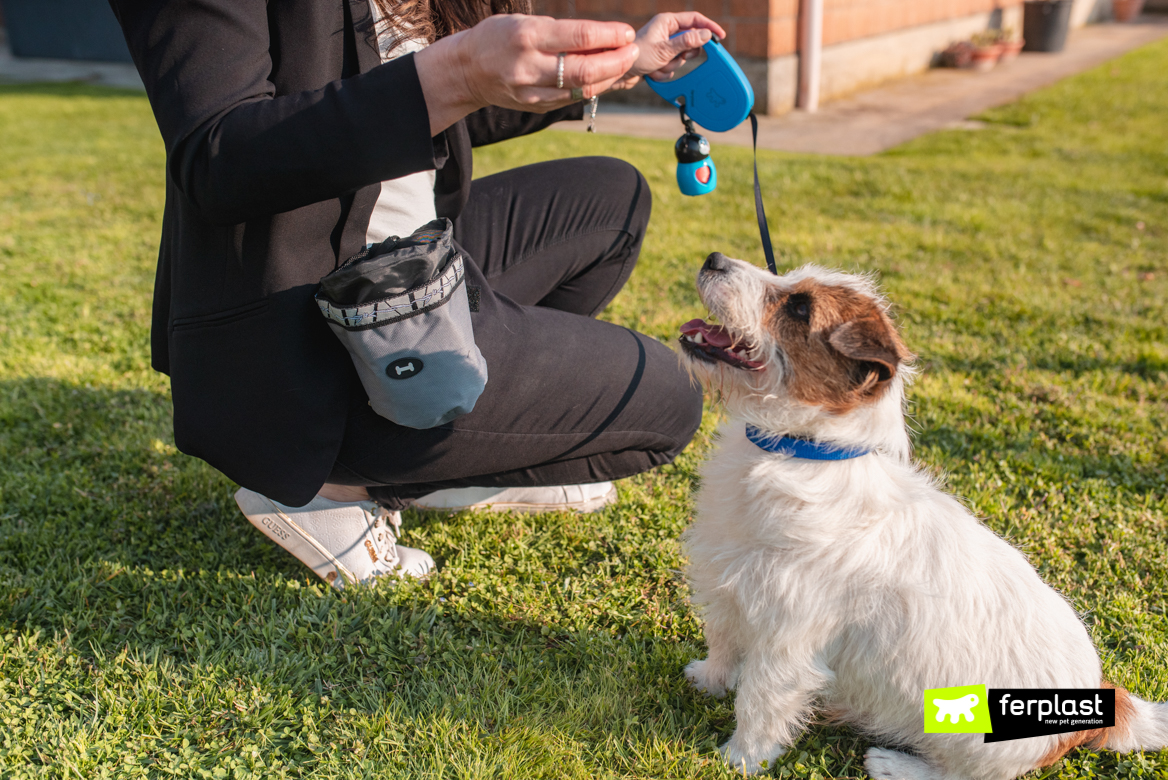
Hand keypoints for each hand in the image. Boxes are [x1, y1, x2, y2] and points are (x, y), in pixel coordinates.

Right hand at [415, 15, 638, 134]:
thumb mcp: (524, 22)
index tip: (627, 32)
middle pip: (585, 70)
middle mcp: (529, 66)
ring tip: (624, 63)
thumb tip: (603, 37)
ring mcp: (532, 91)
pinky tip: (605, 77)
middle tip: (633, 51)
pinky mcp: (535, 106)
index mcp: (527, 37)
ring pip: (581, 89)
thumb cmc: (499, 37)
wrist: (466, 71)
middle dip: (616, 61)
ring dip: (609, 77)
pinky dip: (593, 88)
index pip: (578, 37)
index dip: (608, 36)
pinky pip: (572, 98)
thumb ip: (560, 32)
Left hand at [610, 12, 726, 90]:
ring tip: (656, 66)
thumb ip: (686, 42)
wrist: (617, 73)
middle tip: (676, 57)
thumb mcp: (664, 50)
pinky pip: (672, 67)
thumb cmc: (637, 56)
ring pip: (681, 58)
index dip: (709, 27)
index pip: (695, 19)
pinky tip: (652, 73)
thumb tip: (706, 35)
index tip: (720, 37)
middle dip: (684, 54)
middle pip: (690, 41)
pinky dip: (664, 73)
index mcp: (667, 22)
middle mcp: (666, 32)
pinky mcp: (660, 59)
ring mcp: (663, 46)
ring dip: (671, 66)